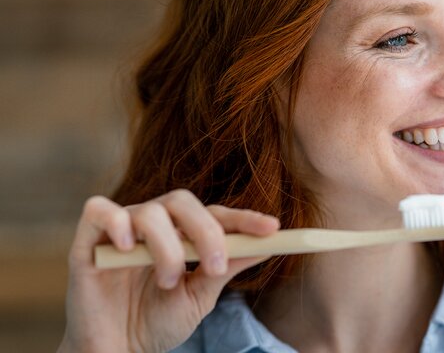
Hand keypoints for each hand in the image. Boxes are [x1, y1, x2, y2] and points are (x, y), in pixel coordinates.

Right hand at [57, 189, 279, 352]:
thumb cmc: (156, 324)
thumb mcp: (200, 297)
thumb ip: (227, 267)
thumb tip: (268, 243)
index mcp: (181, 234)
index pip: (215, 215)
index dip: (244, 219)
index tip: (273, 229)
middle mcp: (153, 225)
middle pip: (182, 202)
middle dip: (206, 230)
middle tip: (216, 266)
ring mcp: (120, 231)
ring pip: (149, 212)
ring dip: (166, 247)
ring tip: (168, 282)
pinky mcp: (88, 242)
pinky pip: (98, 211)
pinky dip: (116, 222)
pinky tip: (128, 247)